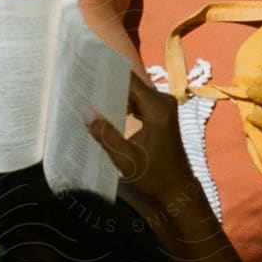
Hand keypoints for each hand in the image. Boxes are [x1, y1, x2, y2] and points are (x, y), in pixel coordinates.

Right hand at [86, 68, 200, 221]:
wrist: (178, 191)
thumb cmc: (155, 177)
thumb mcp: (127, 160)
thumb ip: (107, 135)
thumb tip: (86, 111)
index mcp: (157, 108)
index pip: (129, 80)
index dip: (108, 74)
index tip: (87, 71)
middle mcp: (163, 101)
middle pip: (132, 84)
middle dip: (109, 84)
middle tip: (83, 83)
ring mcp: (164, 107)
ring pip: (135, 92)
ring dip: (115, 94)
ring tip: (90, 94)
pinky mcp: (162, 114)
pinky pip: (139, 101)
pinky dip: (124, 103)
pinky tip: (106, 109)